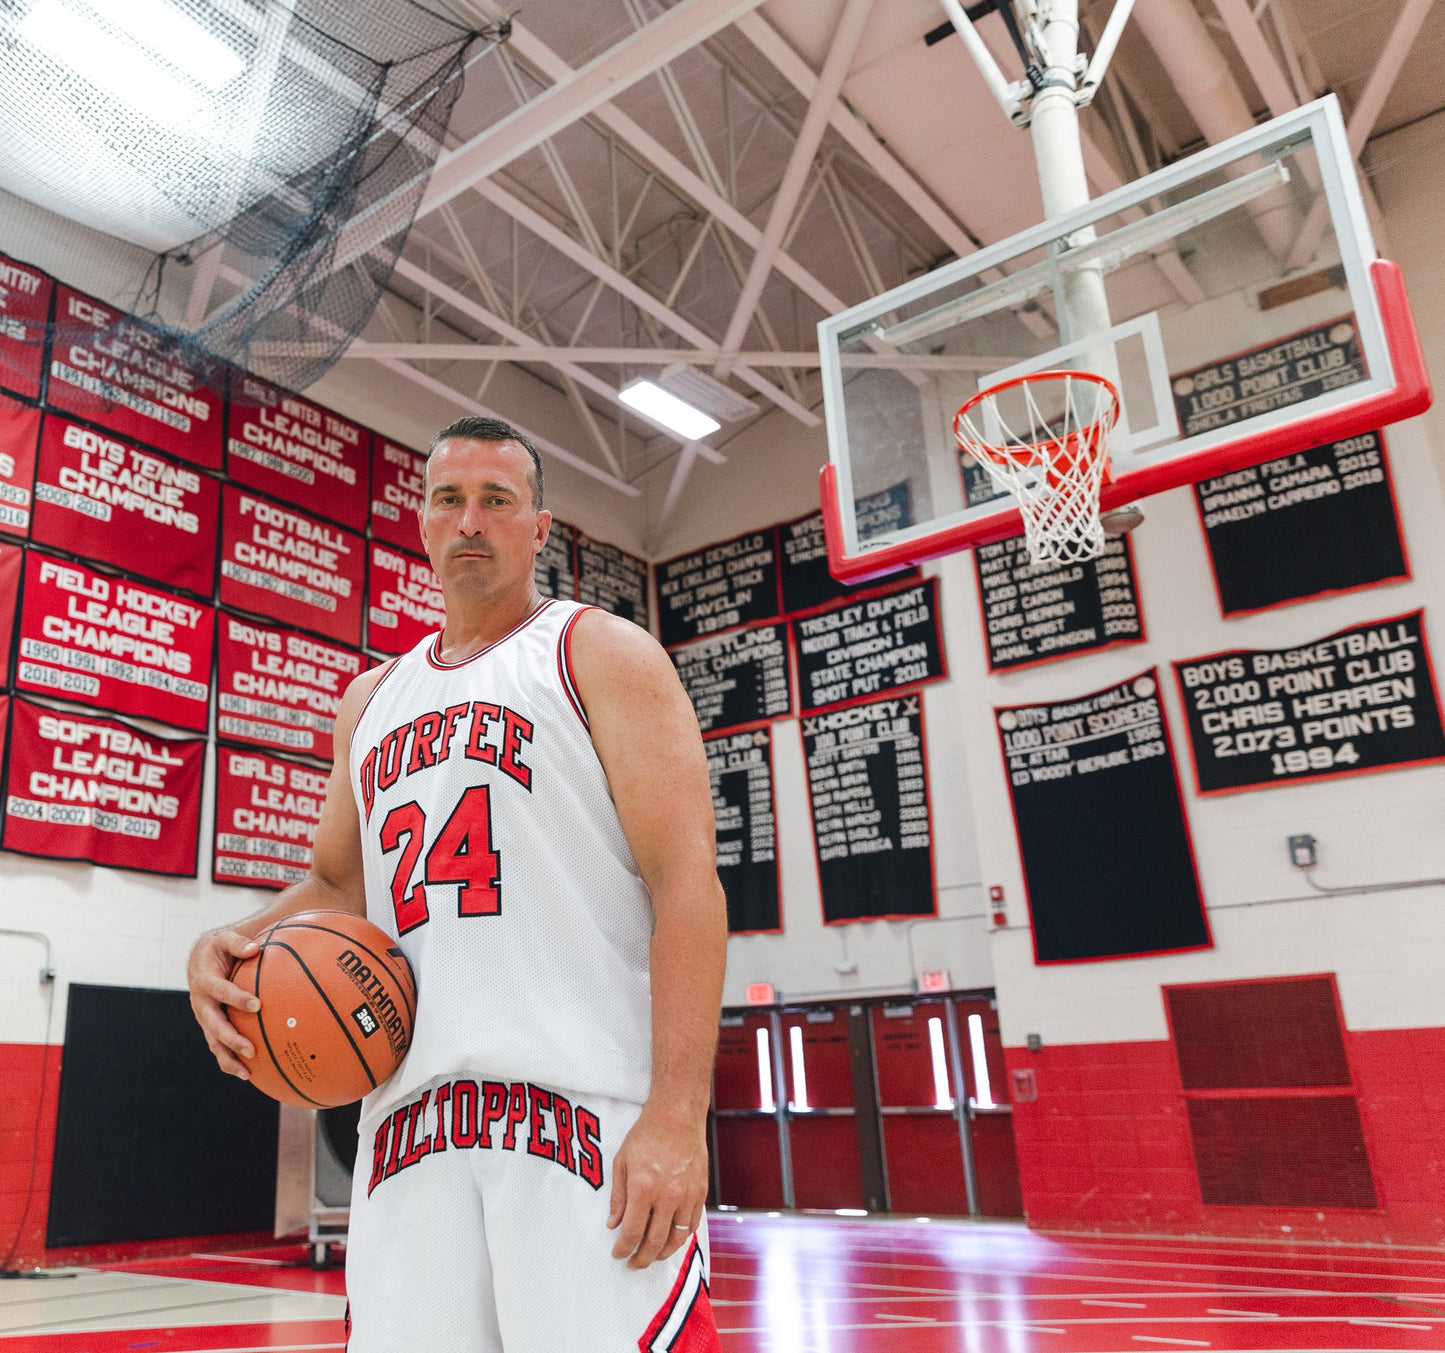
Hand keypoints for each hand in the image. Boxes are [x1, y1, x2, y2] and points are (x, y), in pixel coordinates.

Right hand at [187, 928, 261, 1079]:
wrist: (200, 958)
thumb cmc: (218, 947)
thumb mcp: (224, 938)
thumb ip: (238, 942)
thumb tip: (255, 948)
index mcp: (204, 980)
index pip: (221, 991)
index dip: (236, 998)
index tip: (257, 1004)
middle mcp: (201, 1003)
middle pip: (214, 1025)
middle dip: (231, 1039)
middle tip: (251, 1050)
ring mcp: (204, 1017)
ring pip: (213, 1042)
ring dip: (228, 1058)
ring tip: (247, 1074)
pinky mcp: (209, 1026)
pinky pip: (218, 1046)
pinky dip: (230, 1059)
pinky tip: (249, 1072)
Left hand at [606, 1102, 707, 1268]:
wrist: (677, 1114)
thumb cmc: (647, 1134)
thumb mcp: (622, 1162)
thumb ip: (618, 1196)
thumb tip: (613, 1223)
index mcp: (644, 1189)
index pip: (632, 1233)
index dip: (623, 1249)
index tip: (617, 1254)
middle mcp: (667, 1197)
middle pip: (655, 1242)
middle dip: (642, 1259)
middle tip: (633, 1264)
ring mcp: (687, 1195)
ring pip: (677, 1238)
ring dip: (663, 1253)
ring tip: (652, 1256)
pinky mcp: (701, 1191)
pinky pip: (692, 1224)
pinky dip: (681, 1237)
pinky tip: (672, 1238)